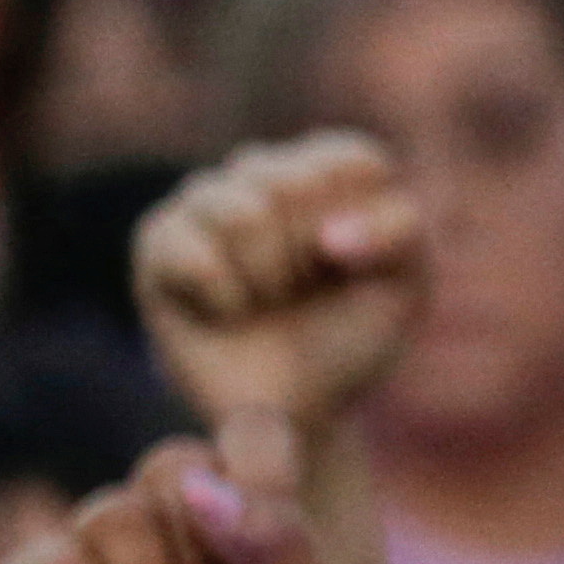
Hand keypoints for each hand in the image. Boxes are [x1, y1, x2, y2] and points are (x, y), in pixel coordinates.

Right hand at [133, 135, 427, 448]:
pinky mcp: (157, 239)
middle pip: (293, 183)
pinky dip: (223, 296)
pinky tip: (225, 310)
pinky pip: (192, 253)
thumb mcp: (406, 284)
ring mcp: (205, 201)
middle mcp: (263, 172)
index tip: (356, 268)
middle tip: (303, 288)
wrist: (292, 402)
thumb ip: (400, 234)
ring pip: (239, 212)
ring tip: (264, 299)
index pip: (351, 161)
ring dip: (266, 276)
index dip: (362, 225)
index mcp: (328, 169)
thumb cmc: (349, 335)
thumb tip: (329, 238)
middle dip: (309, 255)